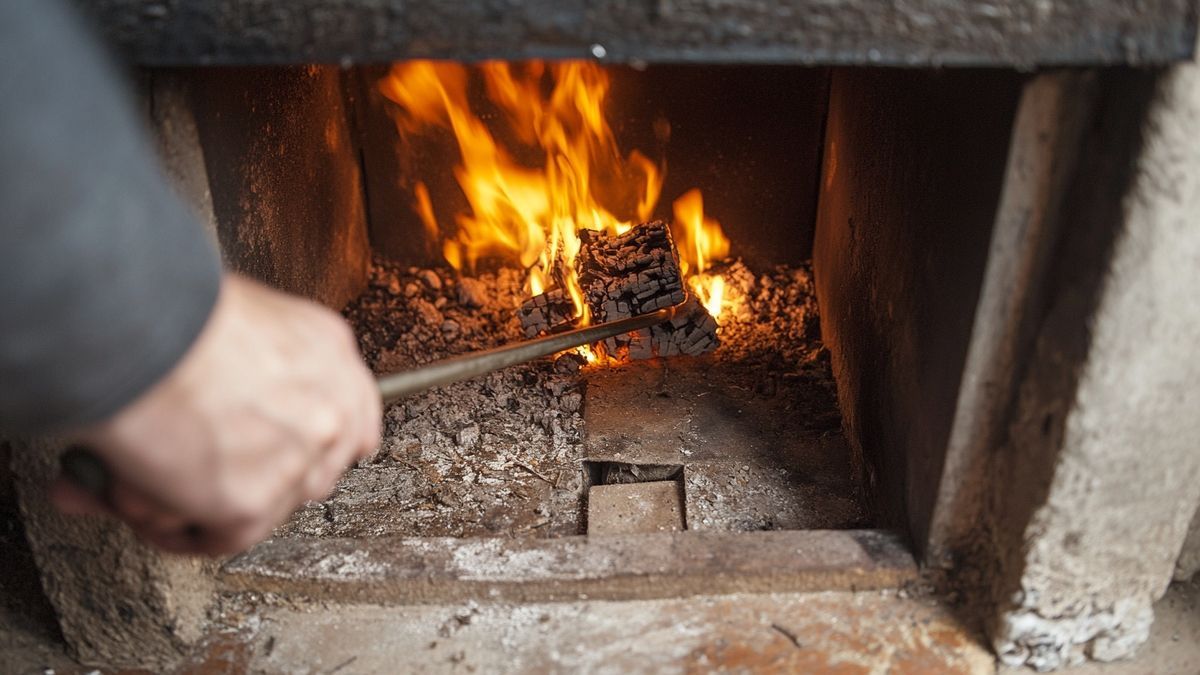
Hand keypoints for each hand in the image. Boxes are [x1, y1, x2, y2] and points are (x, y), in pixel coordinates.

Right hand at [50, 274, 380, 554]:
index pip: (351, 420)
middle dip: (254, 475)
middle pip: (311, 471)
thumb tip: (225, 402)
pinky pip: (217, 538)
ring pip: (263, 508)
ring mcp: (297, 463)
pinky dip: (170, 526)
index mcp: (332, 355)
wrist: (142, 332)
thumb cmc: (174, 312)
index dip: (309, 441)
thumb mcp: (247, 313)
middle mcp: (329, 413)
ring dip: (204, 500)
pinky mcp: (252, 505)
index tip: (276, 449)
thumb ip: (257, 363)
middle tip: (192, 463)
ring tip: (143, 469)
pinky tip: (132, 495)